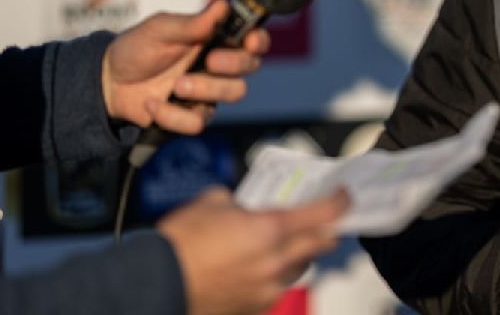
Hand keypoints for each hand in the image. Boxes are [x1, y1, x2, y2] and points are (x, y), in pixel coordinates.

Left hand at [102, 0, 270, 133]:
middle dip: (233, 64)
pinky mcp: (192, 115)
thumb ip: (192, 23)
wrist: (108, 82)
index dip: (259, 40)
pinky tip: (153, 104)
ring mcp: (208, 92)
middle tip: (209, 60)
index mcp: (216, 39)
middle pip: (251, 67)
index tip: (249, 41)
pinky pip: (199, 122)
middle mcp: (219, 65)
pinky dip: (172, 114)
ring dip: (206, 88)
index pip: (253, 39)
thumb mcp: (160, 29)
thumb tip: (223, 5)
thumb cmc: (138, 47)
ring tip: (176, 85)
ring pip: (234, 93)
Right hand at [158, 186, 348, 314]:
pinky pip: (276, 288)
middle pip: (321, 244)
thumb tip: (243, 208)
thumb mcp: (211, 202)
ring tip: (283, 243)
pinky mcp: (252, 308)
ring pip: (300, 268)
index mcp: (270, 230)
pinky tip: (256, 266)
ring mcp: (265, 289)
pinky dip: (275, 274)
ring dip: (300, 254)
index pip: (323, 214)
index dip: (340, 202)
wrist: (154, 285)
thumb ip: (238, 203)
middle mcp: (275, 262)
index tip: (345, 196)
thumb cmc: (179, 244)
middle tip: (325, 219)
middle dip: (327, 230)